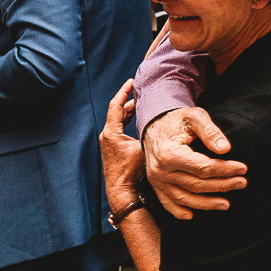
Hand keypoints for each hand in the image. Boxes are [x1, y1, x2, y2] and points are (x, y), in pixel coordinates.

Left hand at [101, 80, 145, 206]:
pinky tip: (138, 120)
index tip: (131, 81)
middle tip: (141, 92)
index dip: (124, 91)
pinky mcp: (112, 146)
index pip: (116, 105)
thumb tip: (163, 124)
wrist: (120, 188)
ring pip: (119, 119)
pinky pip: (120, 127)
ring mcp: (108, 141)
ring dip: (130, 111)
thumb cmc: (130, 170)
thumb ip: (149, 135)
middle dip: (129, 100)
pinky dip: (128, 120)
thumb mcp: (143, 149)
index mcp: (111, 131)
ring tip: (142, 103)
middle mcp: (107, 134)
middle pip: (118, 110)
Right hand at [142, 106, 246, 218]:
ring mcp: (156, 180)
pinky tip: (193, 215)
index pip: (203, 168)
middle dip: (223, 185)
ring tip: (227, 204)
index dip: (225, 170)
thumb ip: (210, 131)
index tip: (243, 169)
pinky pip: (167, 202)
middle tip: (242, 183)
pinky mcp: (155, 185)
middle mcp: (160, 171)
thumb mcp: (194, 116)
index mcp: (169, 154)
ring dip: (207, 204)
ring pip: (184, 198)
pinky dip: (179, 211)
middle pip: (197, 185)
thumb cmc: (176, 119)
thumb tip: (225, 149)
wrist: (153, 123)